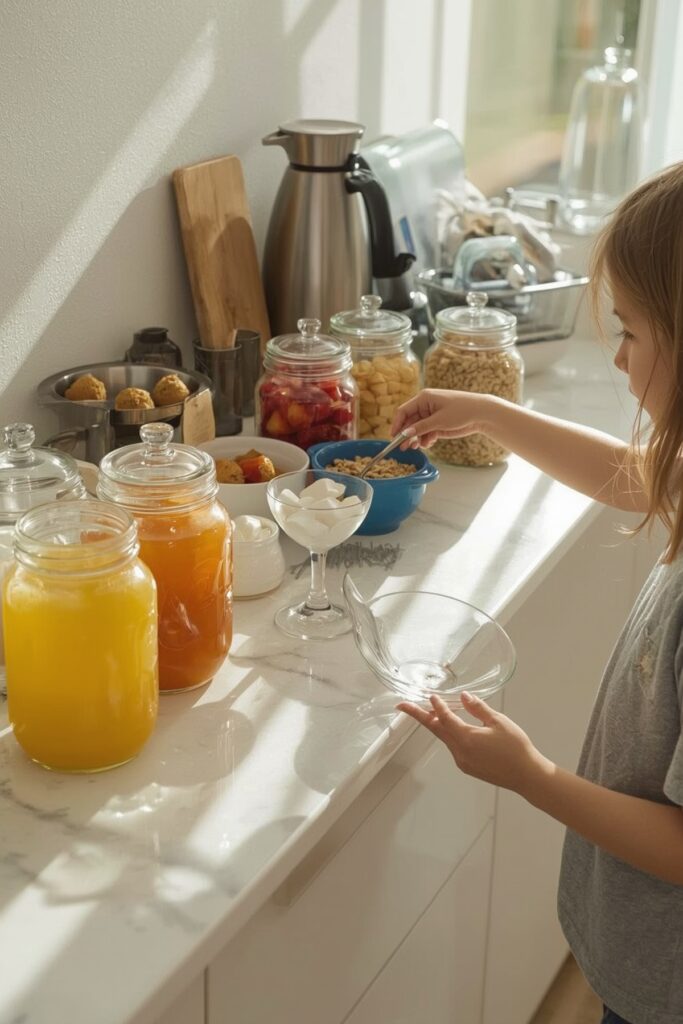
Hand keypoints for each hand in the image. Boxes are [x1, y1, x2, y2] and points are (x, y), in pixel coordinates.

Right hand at [392, 389, 491, 448]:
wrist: (481, 414)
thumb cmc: (461, 410)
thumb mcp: (439, 420)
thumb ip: (420, 427)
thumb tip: (404, 433)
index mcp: (423, 398)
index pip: (403, 411)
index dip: (397, 424)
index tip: (393, 437)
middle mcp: (425, 406)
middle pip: (409, 422)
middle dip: (406, 435)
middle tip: (403, 448)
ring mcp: (432, 415)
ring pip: (417, 429)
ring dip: (416, 438)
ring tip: (417, 447)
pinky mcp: (438, 424)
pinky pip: (426, 432)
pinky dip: (426, 439)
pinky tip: (429, 443)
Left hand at [396, 692, 547, 794]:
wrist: (527, 775)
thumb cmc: (516, 747)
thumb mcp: (498, 722)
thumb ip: (478, 708)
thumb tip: (463, 696)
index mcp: (467, 738)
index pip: (445, 718)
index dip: (436, 705)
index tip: (430, 695)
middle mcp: (460, 752)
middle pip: (436, 729)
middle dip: (418, 716)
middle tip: (402, 705)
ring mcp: (462, 762)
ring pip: (445, 739)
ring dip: (437, 725)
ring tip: (431, 711)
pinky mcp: (468, 767)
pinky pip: (454, 747)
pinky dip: (450, 735)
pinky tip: (455, 728)